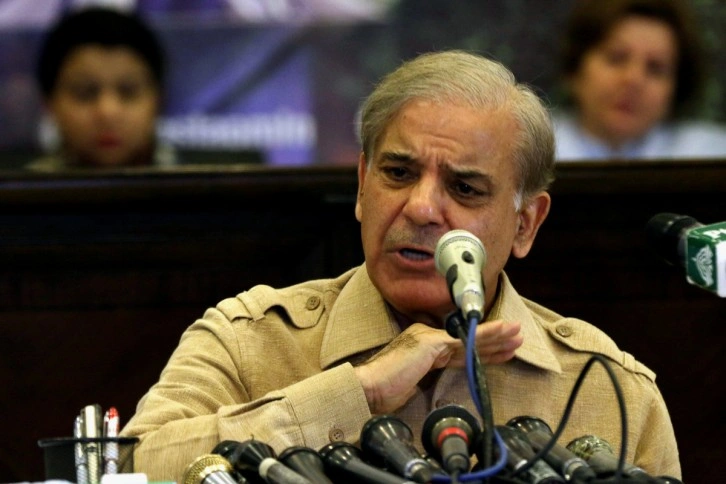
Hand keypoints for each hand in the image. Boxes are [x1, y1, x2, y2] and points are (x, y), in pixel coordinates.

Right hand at [354, 320, 521, 413]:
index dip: (481, 348)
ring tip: (515, 333)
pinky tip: (499, 334)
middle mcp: (427, 337)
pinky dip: (484, 335)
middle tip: (516, 335)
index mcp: (423, 346)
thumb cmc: (385, 389)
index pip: (459, 347)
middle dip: (493, 339)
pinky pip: (463, 340)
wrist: (369, 388)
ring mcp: (428, 338)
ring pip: (469, 337)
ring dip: (495, 336)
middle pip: (467, 340)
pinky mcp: (430, 343)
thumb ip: (429, 374)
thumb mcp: (413, 380)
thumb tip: (440, 378)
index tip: (501, 350)